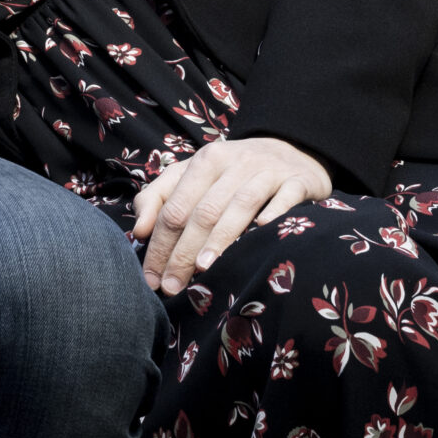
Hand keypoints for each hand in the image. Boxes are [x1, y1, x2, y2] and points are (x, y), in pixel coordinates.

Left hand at [131, 136, 331, 296]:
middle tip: (172, 287)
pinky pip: (285, 197)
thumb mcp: (192, 175)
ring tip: (204, 269)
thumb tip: (140, 230)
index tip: (151, 279)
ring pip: (240, 205)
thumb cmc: (231, 172)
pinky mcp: (298, 180)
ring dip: (221, 238)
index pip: (175, 208)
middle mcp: (235, 162)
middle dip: (183, 252)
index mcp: (205, 161)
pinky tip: (261, 232)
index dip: (160, 245)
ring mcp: (268, 171)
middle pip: (203, 211)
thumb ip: (159, 197)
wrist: (289, 150)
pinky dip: (274, 213)